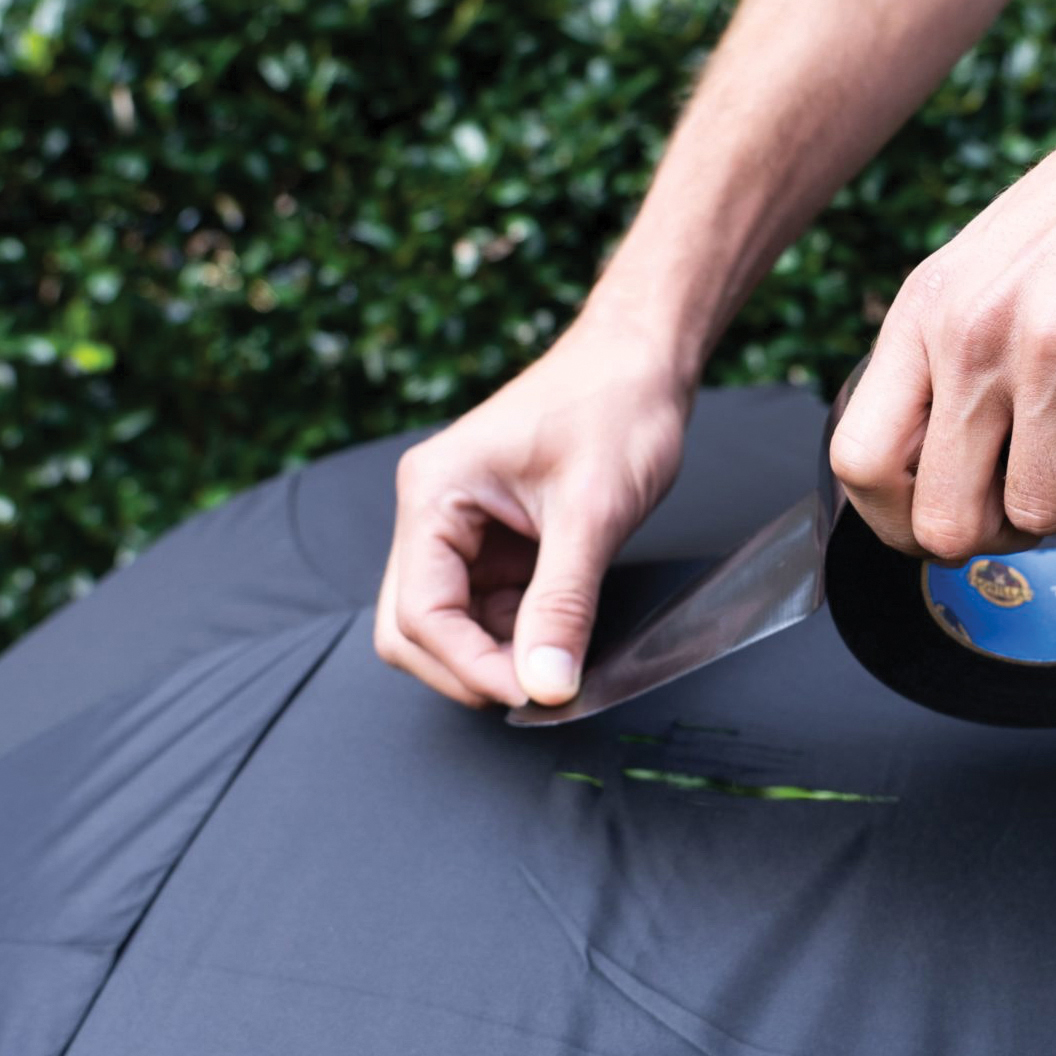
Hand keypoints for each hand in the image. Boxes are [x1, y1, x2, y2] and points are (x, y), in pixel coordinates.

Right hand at [375, 322, 693, 708]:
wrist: (642, 361)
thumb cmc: (614, 406)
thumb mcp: (593, 513)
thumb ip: (563, 604)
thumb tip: (544, 685)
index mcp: (434, 494)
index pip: (419, 613)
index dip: (471, 666)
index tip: (533, 694)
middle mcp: (433, 513)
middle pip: (414, 629)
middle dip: (471, 668)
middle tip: (541, 690)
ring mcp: (460, 531)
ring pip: (449, 627)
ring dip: (496, 656)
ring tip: (559, 664)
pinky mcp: (494, 544)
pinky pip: (487, 611)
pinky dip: (519, 637)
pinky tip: (561, 640)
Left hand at [829, 0, 1055, 557]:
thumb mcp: (1003, 260)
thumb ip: (962, 351)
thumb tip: (943, 466)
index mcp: (931, 305)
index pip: (858, 462)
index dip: (901, 518)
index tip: (959, 514)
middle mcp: (979, 331)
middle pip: (941, 521)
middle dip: (1000, 536)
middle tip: (1049, 502)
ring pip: (1039, 521)